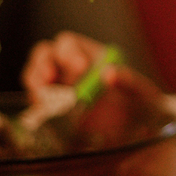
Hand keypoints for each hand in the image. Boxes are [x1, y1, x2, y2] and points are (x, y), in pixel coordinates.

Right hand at [22, 31, 164, 141]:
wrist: (137, 131)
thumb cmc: (140, 103)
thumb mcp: (141, 92)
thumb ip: (128, 82)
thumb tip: (110, 74)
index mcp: (89, 55)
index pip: (69, 43)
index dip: (69, 53)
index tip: (80, 68)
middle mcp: (68, 68)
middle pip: (44, 55)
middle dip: (44, 64)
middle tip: (49, 78)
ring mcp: (58, 88)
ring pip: (35, 76)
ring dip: (35, 82)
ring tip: (42, 95)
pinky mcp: (54, 110)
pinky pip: (38, 102)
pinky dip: (38, 104)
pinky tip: (45, 110)